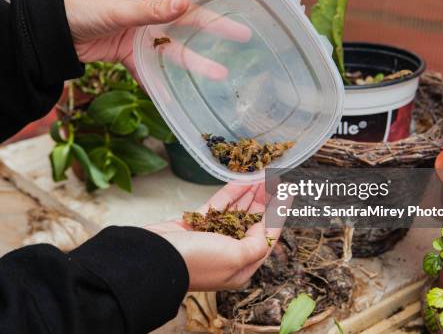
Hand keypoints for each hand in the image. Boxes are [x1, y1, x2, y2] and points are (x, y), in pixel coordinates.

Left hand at [64, 0, 250, 82]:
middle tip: (242, 36)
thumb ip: (153, 11)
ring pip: (174, 48)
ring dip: (195, 62)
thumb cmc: (84, 10)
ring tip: (219, 74)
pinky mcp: (131, 54)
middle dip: (215, 28)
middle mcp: (151, 12)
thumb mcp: (120, 9)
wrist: (55, 34)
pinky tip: (177, 94)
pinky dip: (162, 81)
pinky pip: (151, 68)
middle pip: (189, 20)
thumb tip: (185, 4)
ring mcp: (142, 34)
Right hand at [145, 183, 287, 290]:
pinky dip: (230, 193)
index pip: (267, 235)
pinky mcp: (195, 224)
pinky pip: (218, 206)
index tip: (289, 192)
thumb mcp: (235, 257)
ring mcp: (211, 238)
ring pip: (236, 211)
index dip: (280, 212)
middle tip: (276, 178)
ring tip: (263, 175)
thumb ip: (256, 244)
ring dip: (250, 193)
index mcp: (241, 267)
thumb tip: (267, 232)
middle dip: (265, 200)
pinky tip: (241, 179)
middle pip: (253, 222)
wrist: (153, 258)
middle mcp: (228, 253)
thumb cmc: (197, 262)